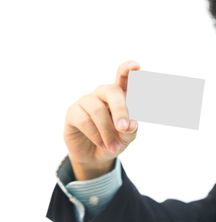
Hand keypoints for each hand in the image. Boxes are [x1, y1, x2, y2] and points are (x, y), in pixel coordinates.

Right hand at [63, 61, 140, 179]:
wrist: (95, 156)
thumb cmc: (115, 139)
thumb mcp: (127, 137)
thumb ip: (131, 129)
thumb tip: (130, 124)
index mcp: (121, 94)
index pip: (124, 77)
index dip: (128, 70)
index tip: (136, 65)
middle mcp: (103, 93)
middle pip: (112, 91)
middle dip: (120, 110)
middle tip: (125, 128)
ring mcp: (87, 100)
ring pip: (98, 110)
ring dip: (107, 131)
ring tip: (113, 147)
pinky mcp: (73, 112)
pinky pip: (84, 120)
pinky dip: (96, 135)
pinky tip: (101, 143)